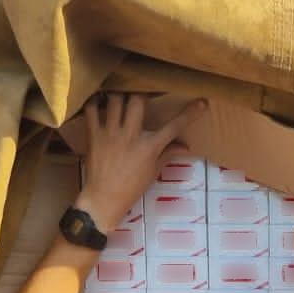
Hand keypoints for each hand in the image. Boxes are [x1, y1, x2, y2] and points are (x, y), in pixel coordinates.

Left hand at [74, 94, 193, 229]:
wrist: (104, 199)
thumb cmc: (131, 188)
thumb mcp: (153, 172)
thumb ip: (168, 154)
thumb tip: (186, 146)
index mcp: (149, 147)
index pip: (174, 127)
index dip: (189, 113)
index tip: (201, 102)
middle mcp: (131, 136)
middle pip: (137, 101)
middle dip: (141, 93)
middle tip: (142, 92)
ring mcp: (110, 134)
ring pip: (114, 100)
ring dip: (119, 95)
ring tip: (119, 94)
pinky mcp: (94, 135)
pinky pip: (91, 111)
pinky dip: (94, 103)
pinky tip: (98, 101)